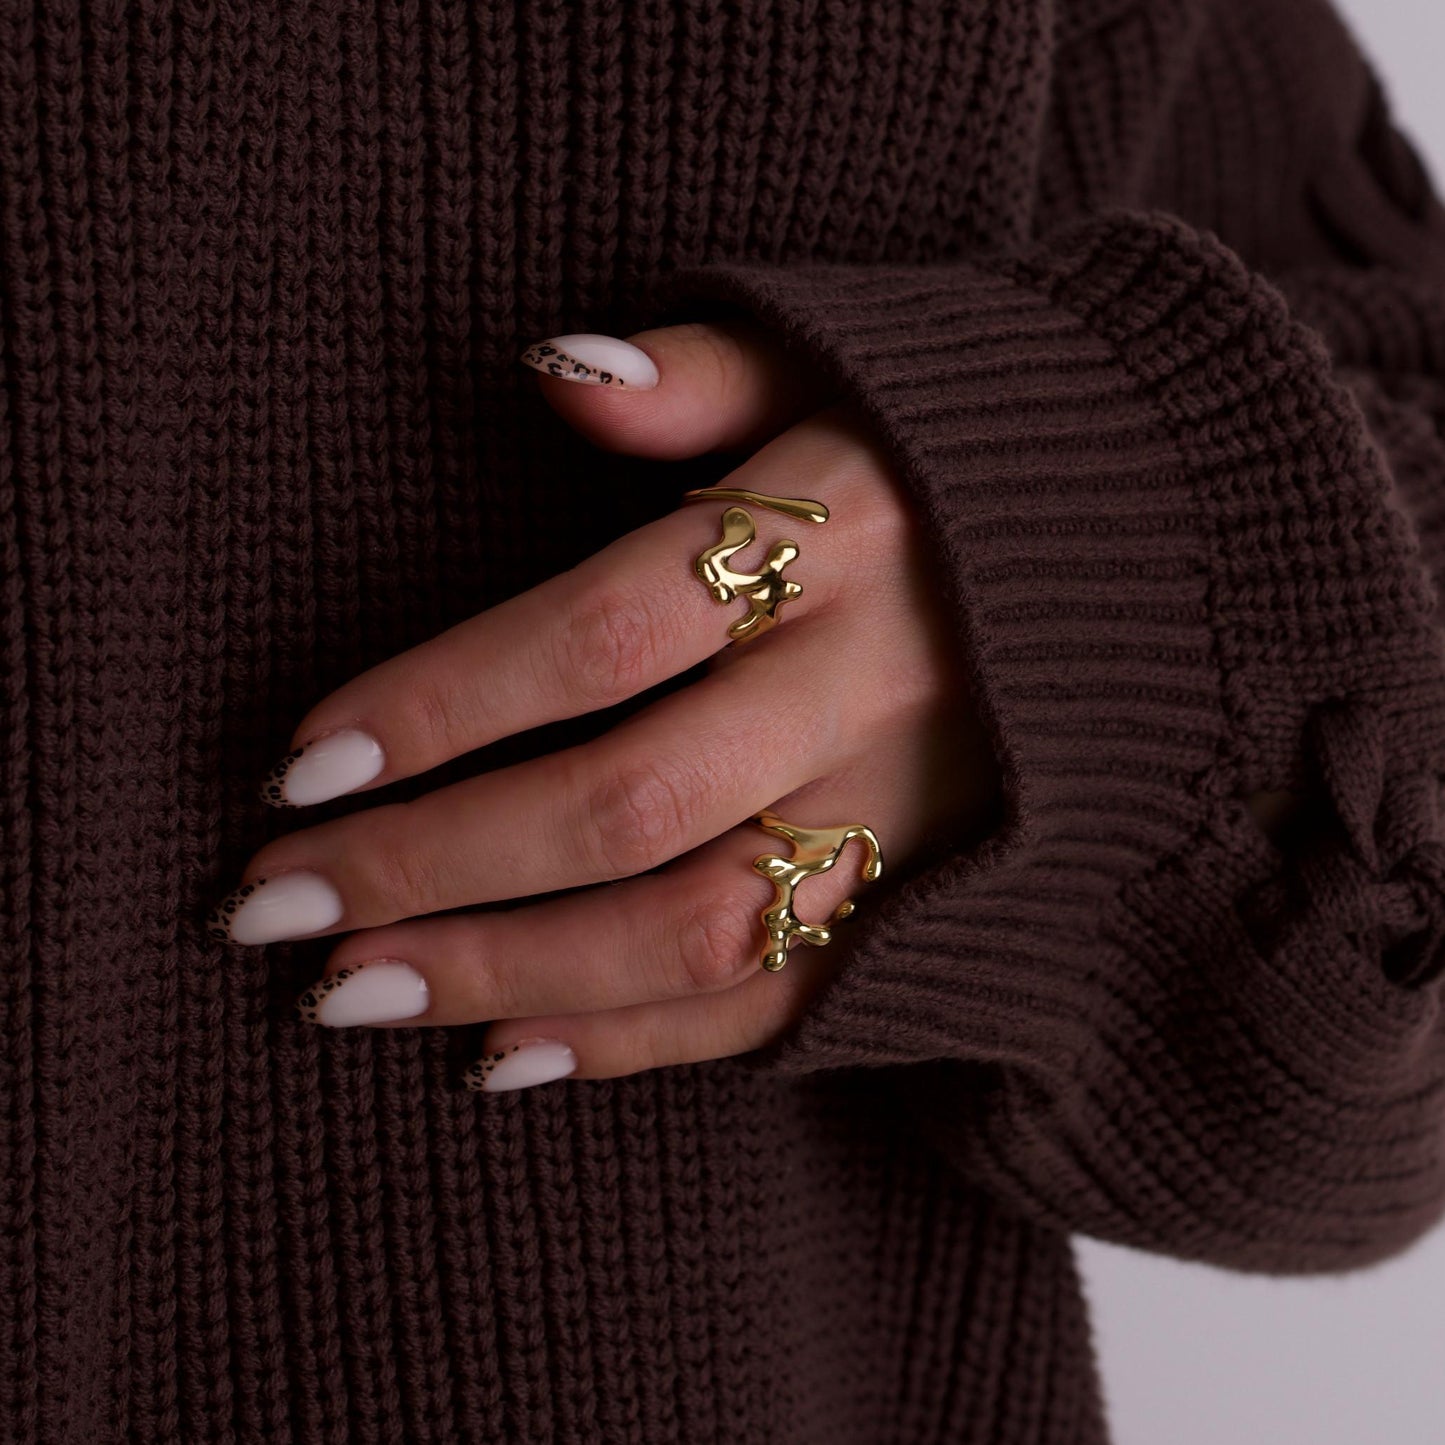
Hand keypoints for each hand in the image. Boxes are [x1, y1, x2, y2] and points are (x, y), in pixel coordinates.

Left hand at [206, 322, 1003, 1090]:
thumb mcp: (847, 365)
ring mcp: (907, 813)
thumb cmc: (962, 445)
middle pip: (626, 807)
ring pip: (692, 930)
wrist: (1159, 555)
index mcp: (837, 540)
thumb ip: (699, 373)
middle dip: (433, 866)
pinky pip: (782, 1001)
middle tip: (273, 903)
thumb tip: (548, 368)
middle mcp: (865, 692)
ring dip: (508, 976)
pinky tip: (504, 1058)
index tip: (297, 761)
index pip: (603, 633)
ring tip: (350, 993)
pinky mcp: (929, 899)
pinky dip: (640, 1043)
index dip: (442, 705)